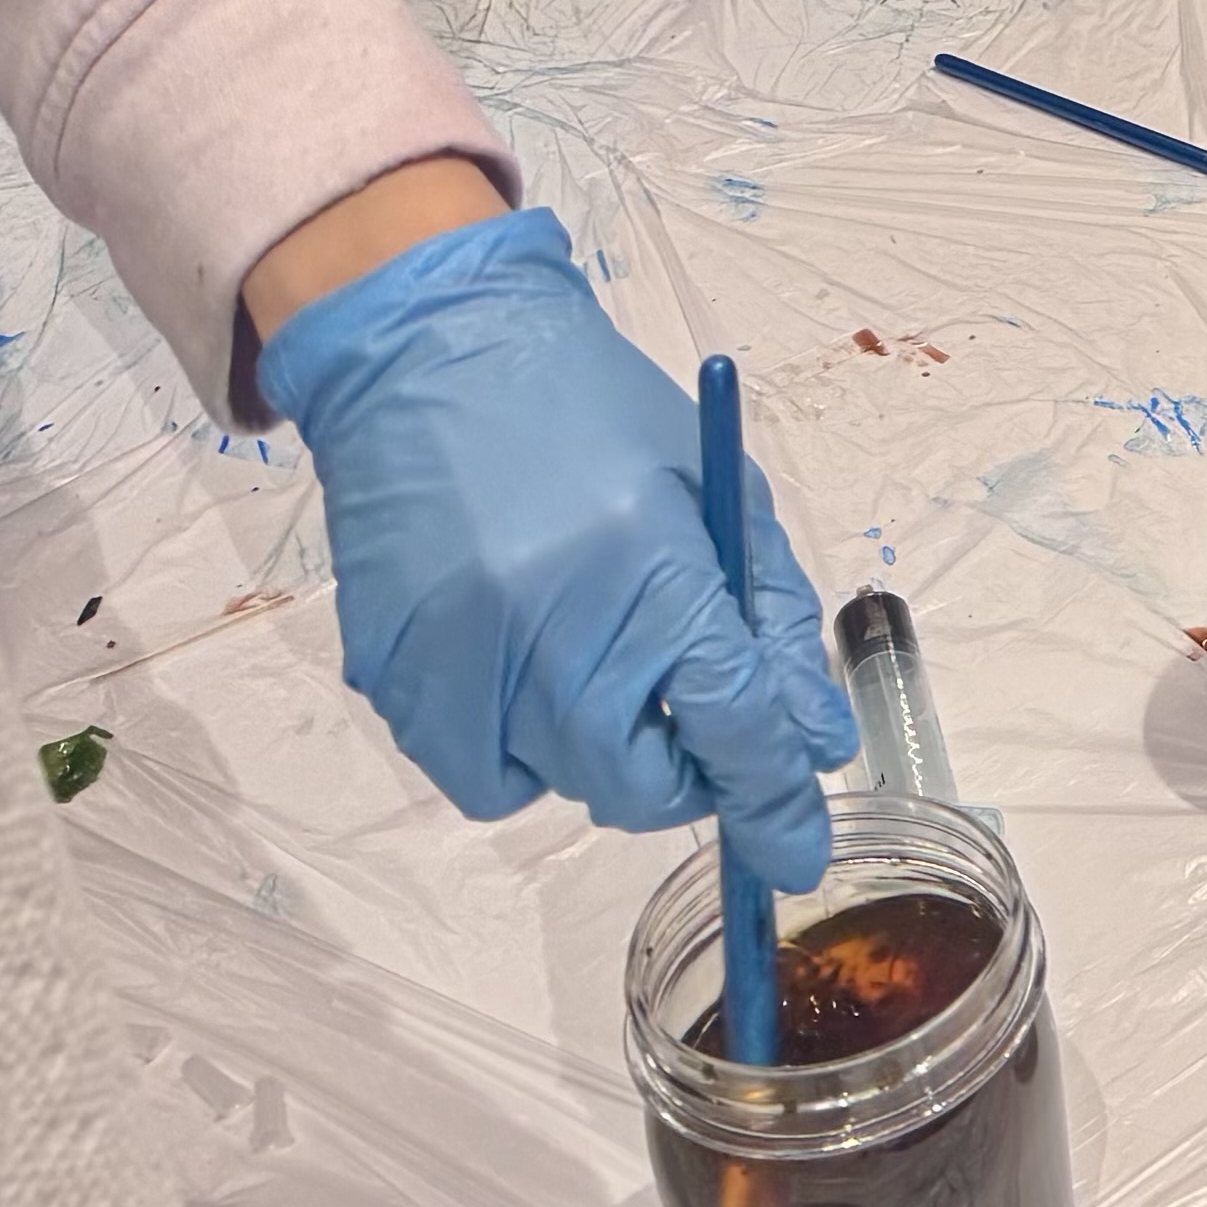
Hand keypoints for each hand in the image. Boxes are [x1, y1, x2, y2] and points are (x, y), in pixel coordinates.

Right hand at [258, 208, 858, 889]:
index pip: (734, 728)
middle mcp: (553, 629)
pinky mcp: (395, 678)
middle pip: (643, 787)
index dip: (775, 802)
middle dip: (685, 776)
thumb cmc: (592, 411)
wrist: (433, 355)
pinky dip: (517, 749)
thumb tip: (812, 741)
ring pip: (563, 788)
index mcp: (651, 570)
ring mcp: (461, 661)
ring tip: (588, 650)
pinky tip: (520, 666)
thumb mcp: (716, 491)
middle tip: (687, 717)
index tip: (796, 851)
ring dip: (600, 751)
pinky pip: (480, 776)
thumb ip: (771, 621)